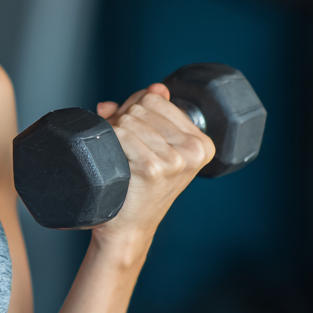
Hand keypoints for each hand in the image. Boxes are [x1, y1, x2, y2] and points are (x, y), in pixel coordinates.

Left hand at [91, 83, 215, 250]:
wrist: (129, 224)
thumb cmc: (139, 183)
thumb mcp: (154, 144)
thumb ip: (151, 111)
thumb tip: (155, 88)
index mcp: (201, 142)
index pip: (156, 97)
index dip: (134, 108)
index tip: (134, 131)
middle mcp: (194, 150)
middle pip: (141, 107)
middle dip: (123, 120)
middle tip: (123, 147)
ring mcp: (176, 161)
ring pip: (129, 119)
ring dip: (115, 132)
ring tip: (120, 155)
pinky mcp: (154, 169)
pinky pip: (121, 135)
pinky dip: (111, 143)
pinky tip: (117, 161)